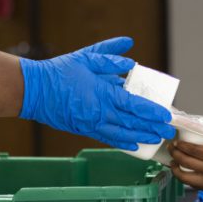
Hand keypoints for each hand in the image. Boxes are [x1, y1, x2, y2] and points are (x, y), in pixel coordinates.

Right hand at [19, 37, 174, 149]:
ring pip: (122, 134)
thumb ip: (110, 56)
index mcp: (102, 94)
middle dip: (152, 127)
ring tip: (155, 139)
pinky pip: (108, 138)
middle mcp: (100, 112)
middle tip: (168, 130)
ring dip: (141, 137)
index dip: (152, 112)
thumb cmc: (60, 72)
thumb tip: (131, 59)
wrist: (34, 91)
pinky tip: (134, 145)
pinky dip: (123, 142)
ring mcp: (92, 124)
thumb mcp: (87, 57)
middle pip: (132, 123)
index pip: (134, 106)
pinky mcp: (84, 130)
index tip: (166, 115)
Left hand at [168, 126, 202, 201]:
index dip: (183, 145)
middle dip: (175, 153)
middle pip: (186, 162)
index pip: (194, 150)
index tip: (176, 140)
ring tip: (172, 162)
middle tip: (171, 147)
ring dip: (176, 168)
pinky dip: (184, 178)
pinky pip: (193, 184)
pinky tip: (184, 174)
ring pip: (185, 177)